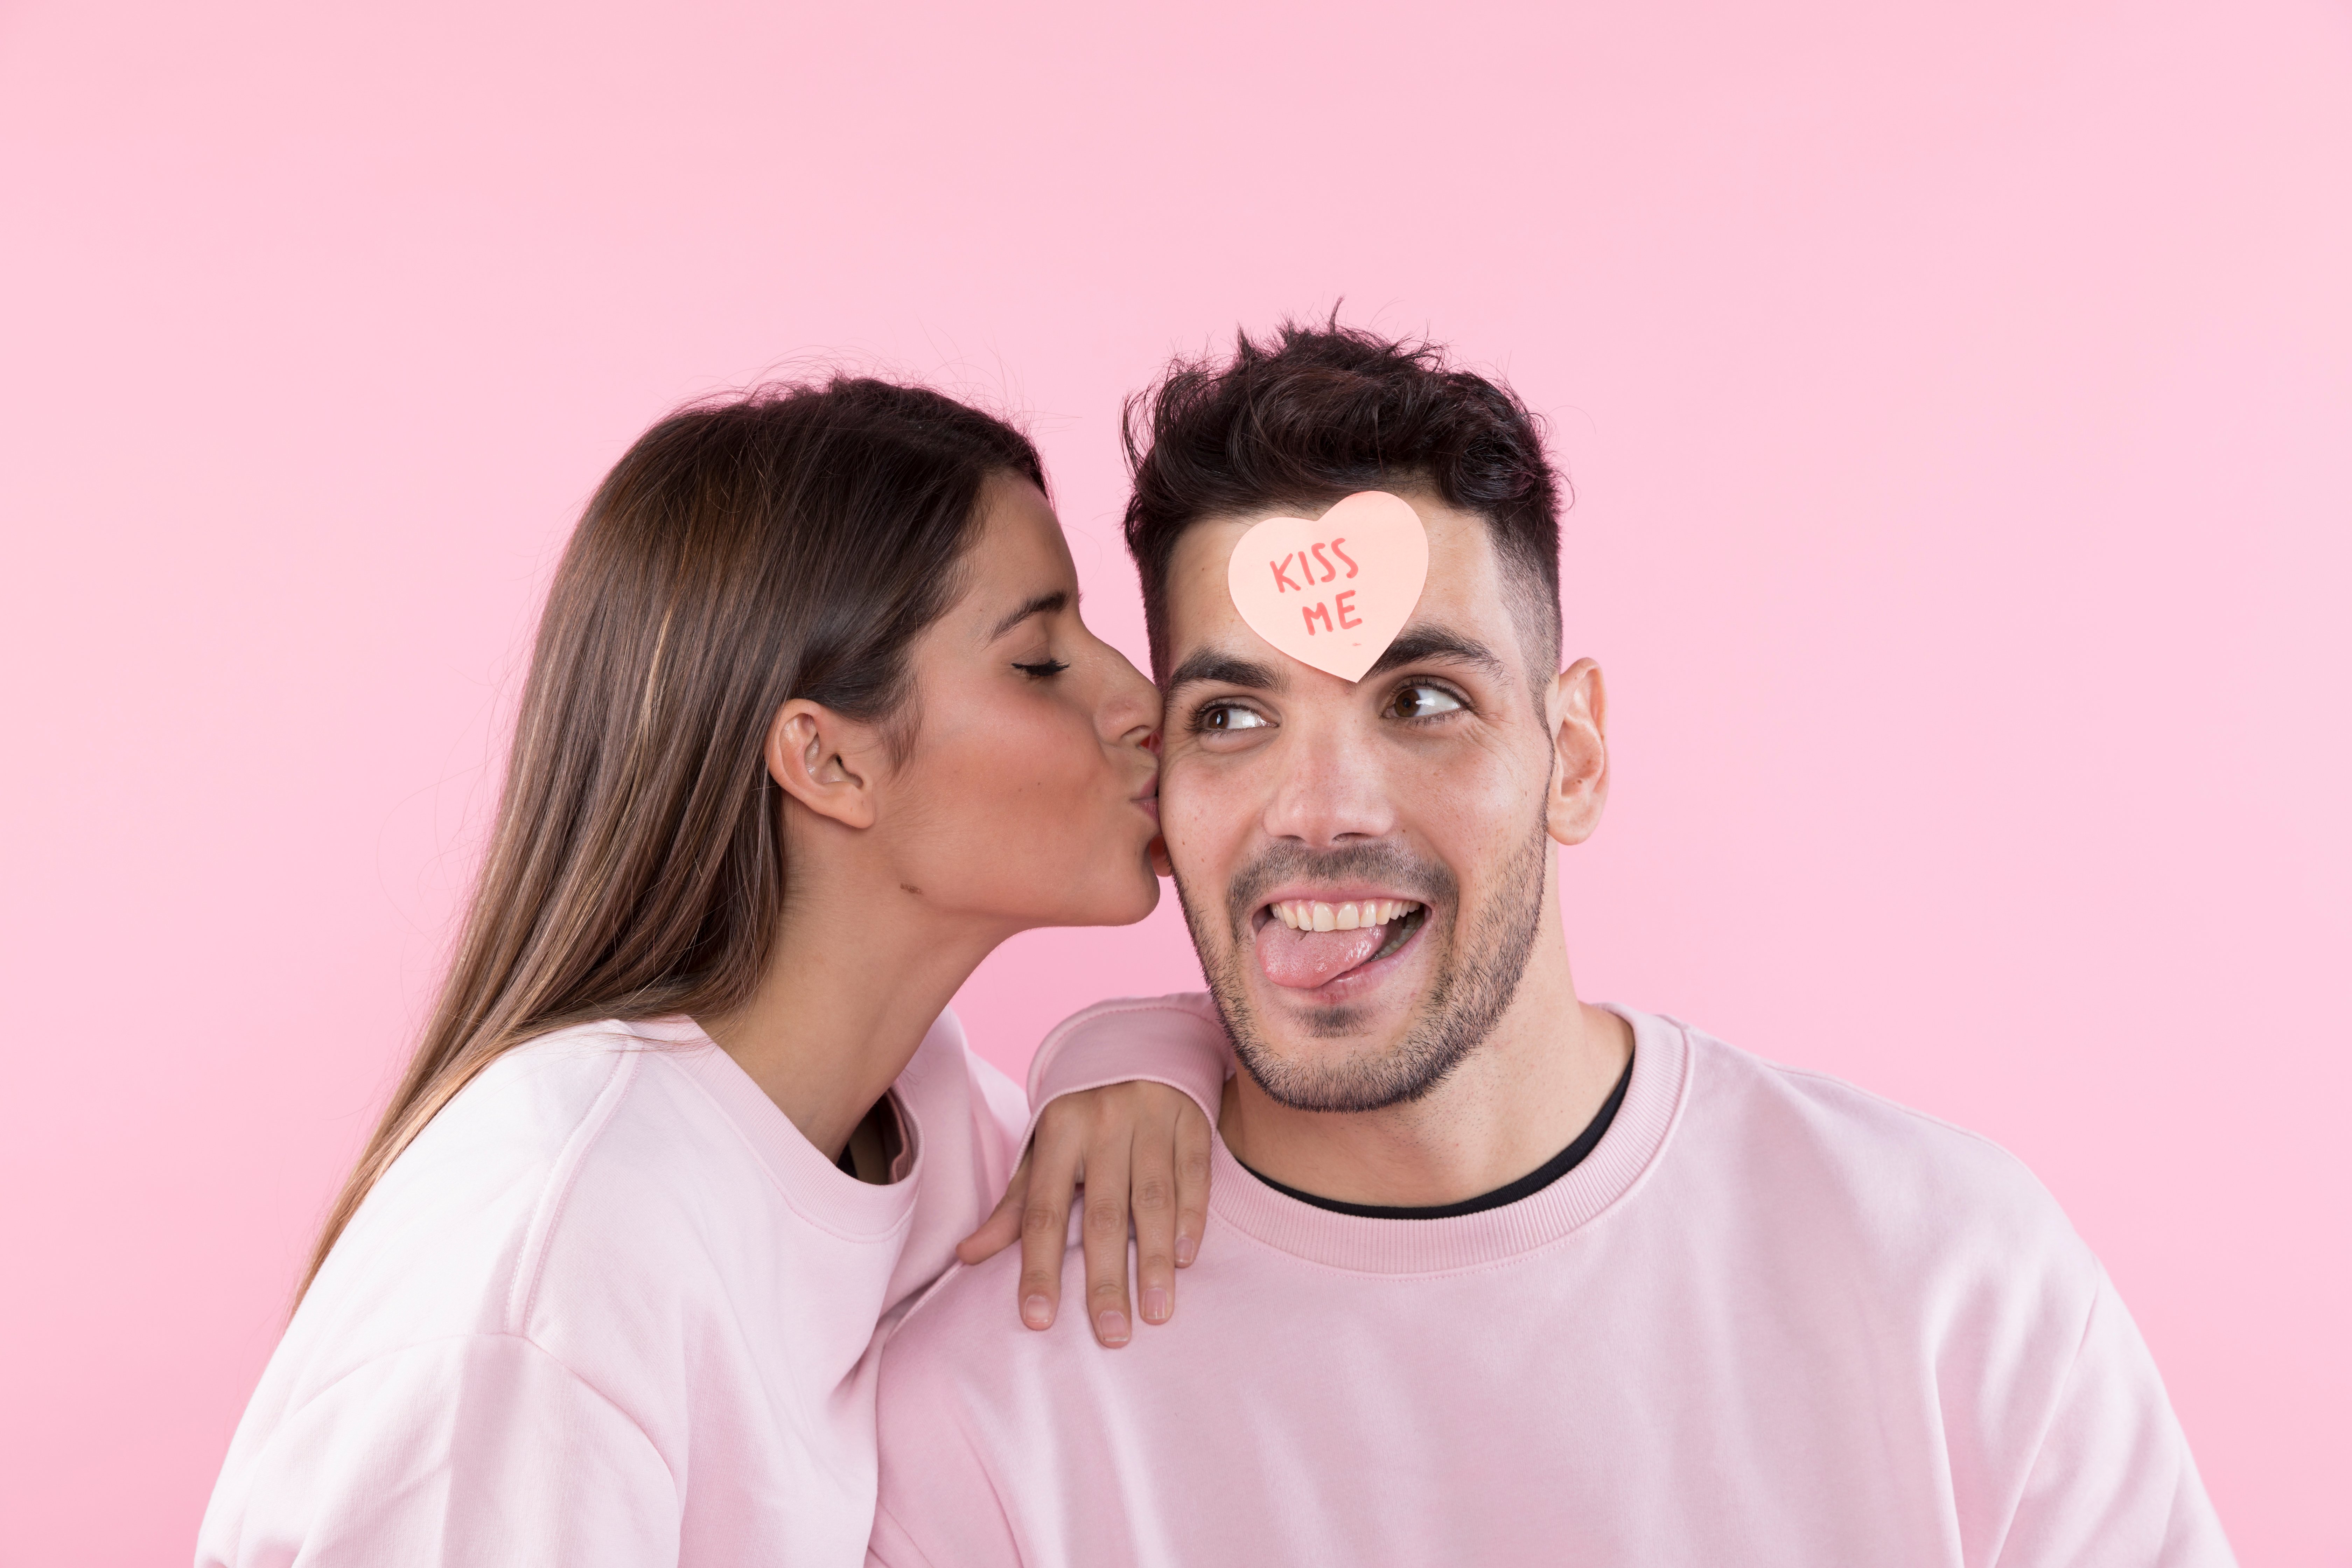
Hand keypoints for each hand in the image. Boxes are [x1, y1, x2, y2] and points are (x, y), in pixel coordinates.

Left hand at [955, 1081, 1211, 1346]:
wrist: (1138, 1039)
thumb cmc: (1082, 1111)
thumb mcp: (1042, 1148)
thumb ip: (1014, 1205)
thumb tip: (968, 1256)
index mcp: (1057, 1131)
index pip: (1043, 1211)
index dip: (1038, 1267)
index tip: (1038, 1320)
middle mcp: (1103, 1123)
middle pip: (1103, 1214)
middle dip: (1106, 1279)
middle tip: (1111, 1335)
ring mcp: (1151, 1118)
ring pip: (1153, 1198)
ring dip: (1155, 1260)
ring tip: (1155, 1313)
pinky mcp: (1192, 1117)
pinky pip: (1193, 1174)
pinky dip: (1192, 1218)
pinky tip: (1187, 1260)